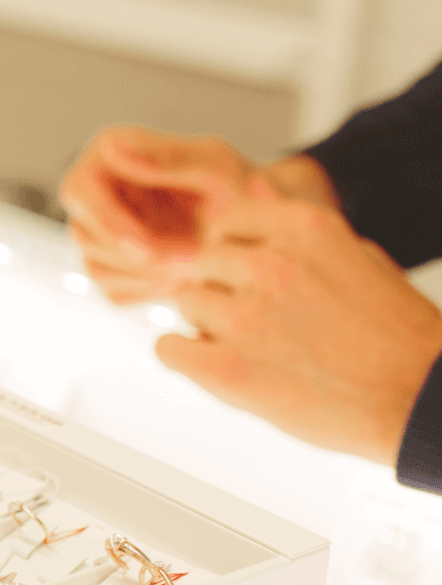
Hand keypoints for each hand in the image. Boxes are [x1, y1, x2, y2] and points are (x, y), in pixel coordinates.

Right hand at [60, 125, 338, 302]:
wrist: (254, 225)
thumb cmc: (237, 186)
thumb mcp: (215, 166)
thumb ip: (169, 158)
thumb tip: (115, 150)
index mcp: (111, 152)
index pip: (80, 190)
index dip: (109, 223)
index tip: (147, 249)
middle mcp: (95, 190)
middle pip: (85, 234)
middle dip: (135, 257)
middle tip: (186, 265)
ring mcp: (98, 229)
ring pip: (97, 266)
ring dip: (148, 275)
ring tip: (195, 264)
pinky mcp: (108, 263)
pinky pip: (113, 289)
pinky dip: (150, 290)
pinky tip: (182, 275)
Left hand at [158, 178, 441, 463]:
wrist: (423, 401)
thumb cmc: (399, 335)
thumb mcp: (357, 256)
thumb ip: (297, 222)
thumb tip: (256, 183)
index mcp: (304, 228)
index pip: (229, 220)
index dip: (235, 250)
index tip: (250, 274)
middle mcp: (269, 262)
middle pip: (204, 262)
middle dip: (222, 288)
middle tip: (258, 320)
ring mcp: (244, 315)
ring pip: (185, 302)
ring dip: (207, 322)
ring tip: (252, 346)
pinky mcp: (227, 368)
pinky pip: (167, 348)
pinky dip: (184, 357)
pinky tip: (217, 366)